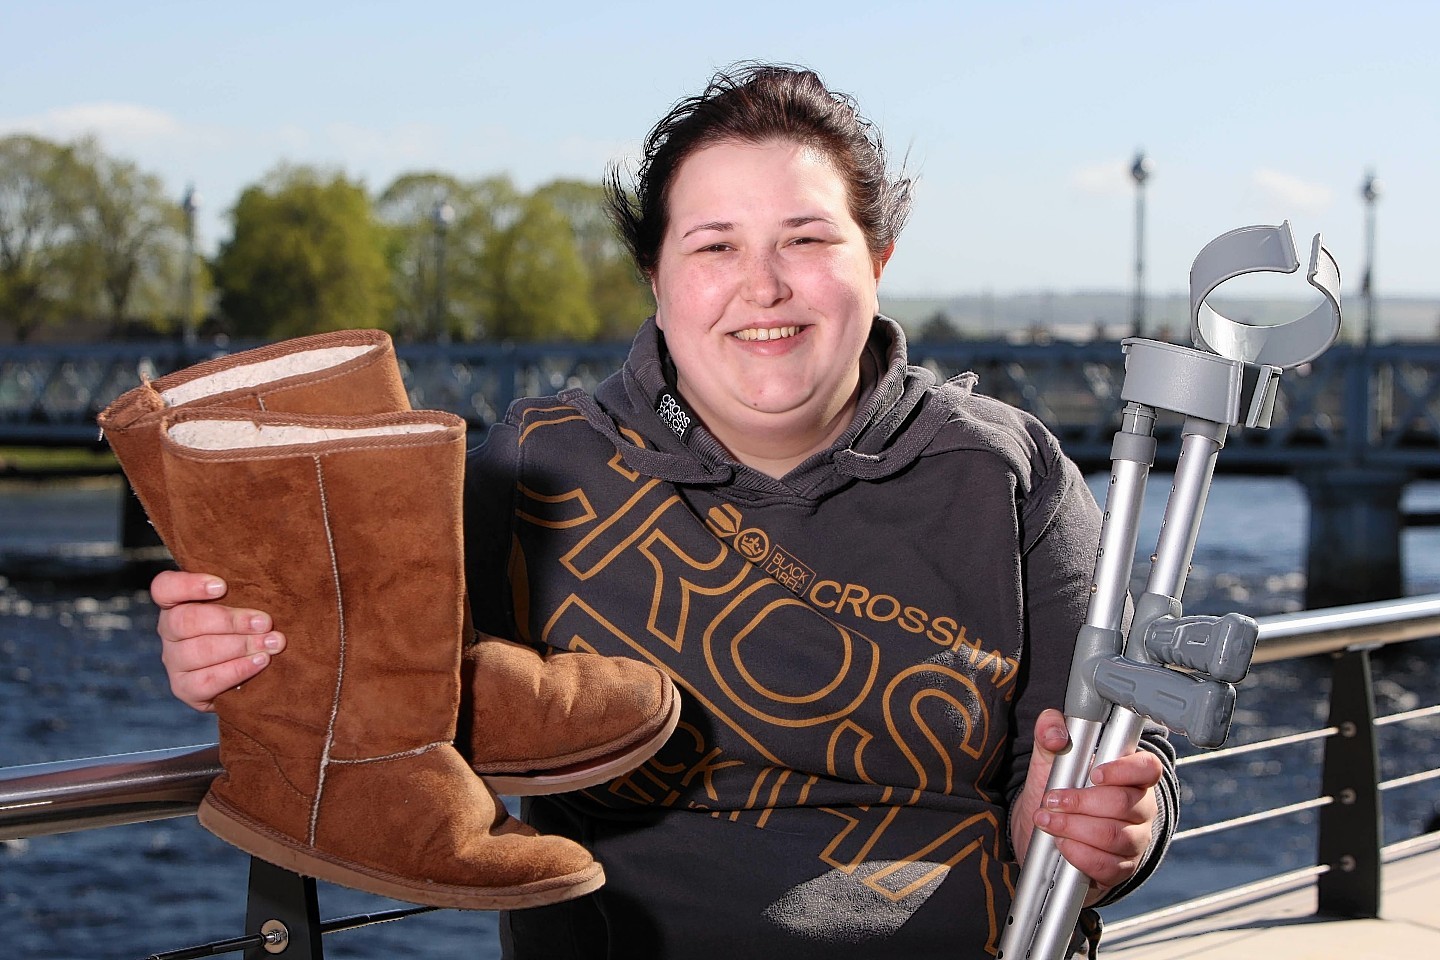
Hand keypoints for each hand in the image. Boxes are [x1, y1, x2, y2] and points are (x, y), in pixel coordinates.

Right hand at [151, 570, 284, 712]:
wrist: (249, 675)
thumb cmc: (248, 626)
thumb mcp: (243, 604)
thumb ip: (246, 592)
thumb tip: (271, 583)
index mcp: (178, 603)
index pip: (165, 588)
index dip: (188, 585)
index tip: (222, 586)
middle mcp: (170, 631)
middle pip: (184, 621)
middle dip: (230, 621)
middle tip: (265, 622)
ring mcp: (174, 661)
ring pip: (196, 651)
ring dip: (239, 646)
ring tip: (271, 643)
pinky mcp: (184, 688)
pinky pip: (205, 681)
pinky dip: (237, 670)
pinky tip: (261, 662)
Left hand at [1010, 708, 1161, 905]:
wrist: (1039, 834)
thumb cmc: (1053, 792)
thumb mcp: (1046, 760)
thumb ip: (1048, 733)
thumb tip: (1055, 733)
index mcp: (1129, 776)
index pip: (1148, 768)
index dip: (1125, 770)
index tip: (1095, 774)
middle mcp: (1139, 807)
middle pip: (1125, 804)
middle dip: (1081, 802)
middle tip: (1052, 801)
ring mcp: (1134, 840)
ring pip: (1116, 836)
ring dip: (1075, 828)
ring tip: (1049, 822)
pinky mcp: (1122, 868)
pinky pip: (1109, 866)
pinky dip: (1080, 855)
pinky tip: (1062, 845)